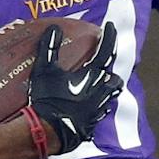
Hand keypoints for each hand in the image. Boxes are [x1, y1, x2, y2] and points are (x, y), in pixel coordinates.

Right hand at [21, 22, 122, 156]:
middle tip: (106, 60)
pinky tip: (94, 104)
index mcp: (91, 76)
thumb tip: (54, 28)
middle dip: (112, 67)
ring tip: (103, 82)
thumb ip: (49, 48)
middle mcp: (99, 91)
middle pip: (113, 76)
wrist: (49, 131)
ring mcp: (98, 109)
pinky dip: (100, 104)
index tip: (111, 27)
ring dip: (109, 86)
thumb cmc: (48, 99)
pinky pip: (102, 111)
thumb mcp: (45, 70)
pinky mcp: (92, 123)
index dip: (109, 38)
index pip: (106, 52)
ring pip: (111, 94)